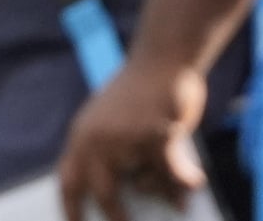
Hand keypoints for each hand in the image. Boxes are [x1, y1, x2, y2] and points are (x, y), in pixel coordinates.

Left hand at [58, 59, 208, 220]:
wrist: (163, 57)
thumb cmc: (143, 92)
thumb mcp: (118, 124)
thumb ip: (120, 158)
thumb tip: (138, 193)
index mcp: (83, 134)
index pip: (68, 180)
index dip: (71, 209)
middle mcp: (98, 138)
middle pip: (104, 193)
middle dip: (117, 216)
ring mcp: (125, 138)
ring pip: (146, 184)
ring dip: (164, 190)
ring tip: (179, 196)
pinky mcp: (155, 136)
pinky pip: (172, 173)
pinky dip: (185, 180)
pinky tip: (194, 181)